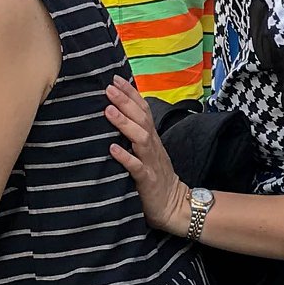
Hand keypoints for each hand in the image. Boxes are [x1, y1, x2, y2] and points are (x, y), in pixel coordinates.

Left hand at [105, 76, 188, 234]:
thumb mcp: (148, 153)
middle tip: (109, 88)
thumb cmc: (156, 178)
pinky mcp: (147, 181)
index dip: (131, 94)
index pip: (143, 110)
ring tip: (109, 110)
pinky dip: (125, 157)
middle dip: (125, 101)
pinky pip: (136, 167)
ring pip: (140, 138)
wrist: (175, 206)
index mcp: (152, 138)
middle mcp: (152, 146)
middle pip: (141, 119)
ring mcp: (151, 162)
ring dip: (124, 123)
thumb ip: (136, 135)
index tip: (115, 78)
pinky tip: (112, 148)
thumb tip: (116, 116)